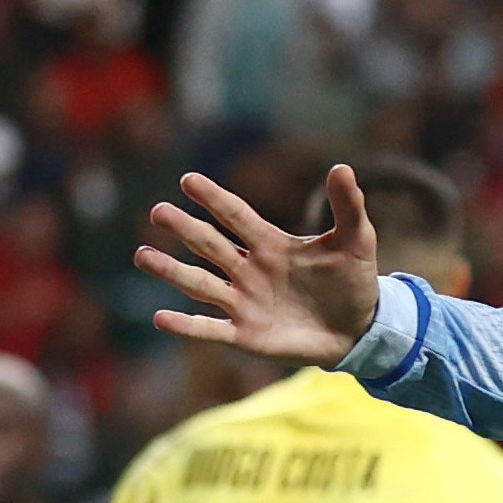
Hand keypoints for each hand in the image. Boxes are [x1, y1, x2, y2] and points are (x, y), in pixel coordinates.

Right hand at [138, 166, 385, 365]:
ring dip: (172, 271)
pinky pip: (210, 329)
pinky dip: (186, 326)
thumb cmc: (353, 281)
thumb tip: (342, 167)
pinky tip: (160, 318)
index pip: (236, 216)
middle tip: (158, 211)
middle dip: (185, 229)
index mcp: (270, 244)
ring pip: (200, 285)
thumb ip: (347, 206)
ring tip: (143, 256)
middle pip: (210, 245)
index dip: (215, 199)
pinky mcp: (246, 335)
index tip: (188, 181)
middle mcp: (250, 270)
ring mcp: (244, 303)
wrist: (359, 331)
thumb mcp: (357, 241)